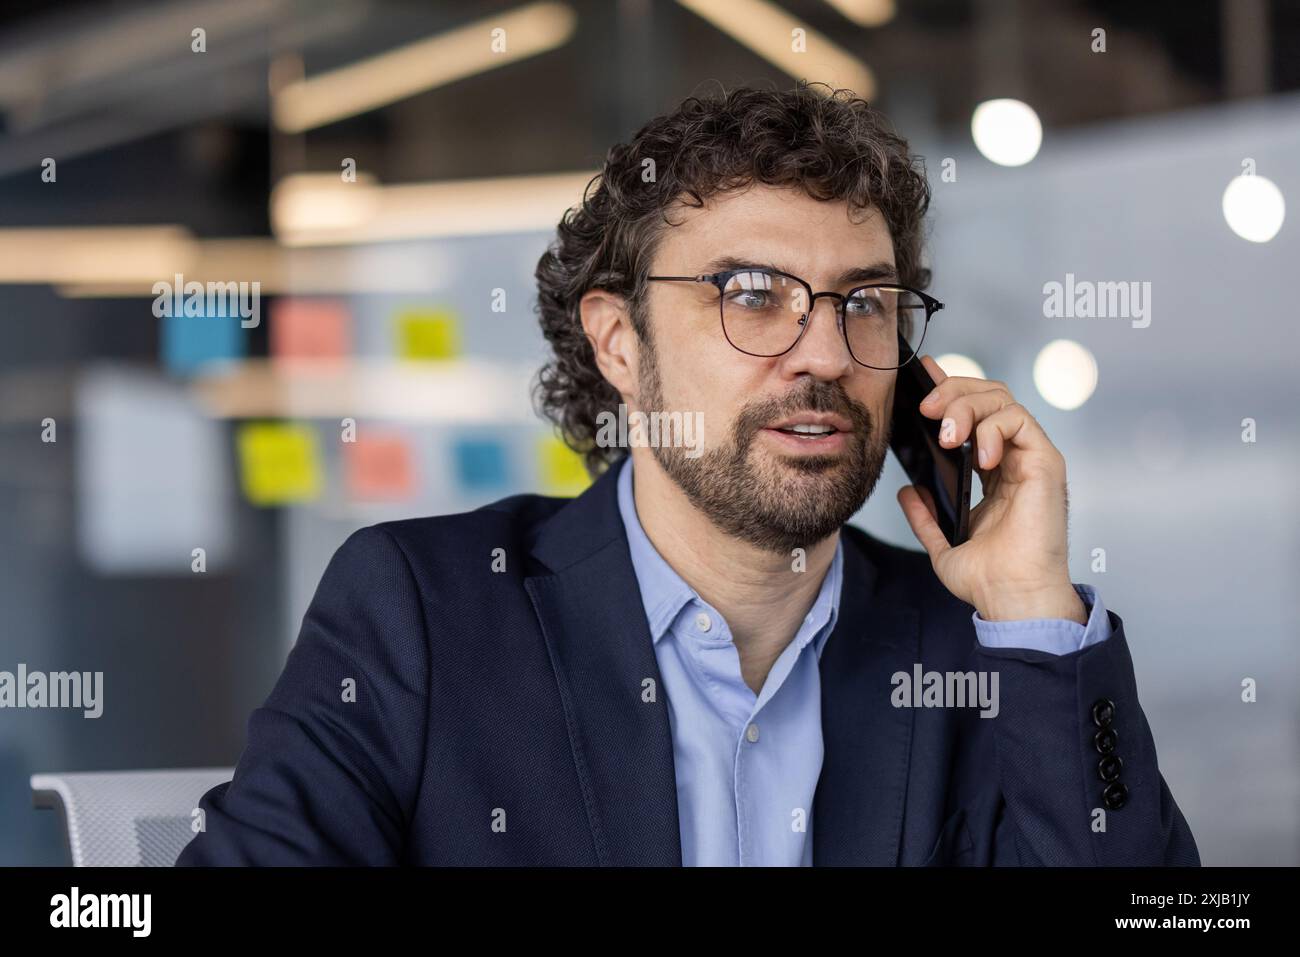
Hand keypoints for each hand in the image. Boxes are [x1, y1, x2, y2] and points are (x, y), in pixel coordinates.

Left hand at [896, 355, 1085, 623]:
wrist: (1011, 598)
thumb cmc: (988, 578)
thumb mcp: (943, 542)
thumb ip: (925, 516)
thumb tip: (908, 490)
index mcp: (993, 472)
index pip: (974, 414)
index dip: (949, 390)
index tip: (921, 379)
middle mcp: (1013, 459)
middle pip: (987, 395)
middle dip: (952, 392)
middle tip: (925, 410)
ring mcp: (1031, 458)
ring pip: (1002, 399)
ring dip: (966, 406)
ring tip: (946, 435)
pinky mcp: (1045, 462)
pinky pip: (1020, 420)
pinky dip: (993, 427)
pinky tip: (978, 454)